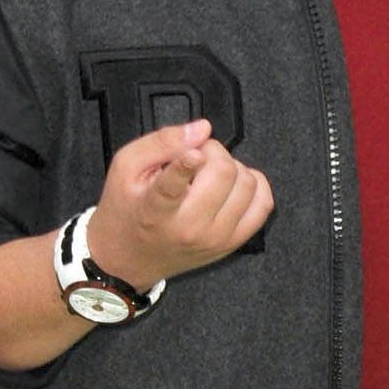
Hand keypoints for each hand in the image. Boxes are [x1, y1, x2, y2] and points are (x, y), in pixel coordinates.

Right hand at [88, 120, 272, 289]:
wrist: (129, 258)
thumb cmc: (127, 210)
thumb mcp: (126, 167)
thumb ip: (161, 142)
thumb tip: (201, 129)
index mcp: (155, 210)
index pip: (172, 188)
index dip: (185, 165)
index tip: (193, 154)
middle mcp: (189, 228)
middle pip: (223, 172)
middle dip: (212, 151)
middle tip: (196, 156)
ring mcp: (215, 238)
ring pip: (247, 184)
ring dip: (231, 168)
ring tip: (209, 174)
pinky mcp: (232, 243)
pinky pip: (263, 204)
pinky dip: (254, 184)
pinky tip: (233, 184)